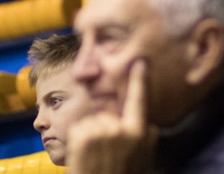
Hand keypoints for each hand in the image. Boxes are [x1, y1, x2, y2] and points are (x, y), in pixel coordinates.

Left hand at [67, 58, 157, 173]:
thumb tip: (145, 117)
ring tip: (95, 156)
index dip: (140, 80)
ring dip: (91, 134)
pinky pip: (80, 126)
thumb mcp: (143, 156)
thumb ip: (145, 134)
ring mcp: (100, 131)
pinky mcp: (81, 135)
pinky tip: (83, 154)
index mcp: (139, 133)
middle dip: (106, 126)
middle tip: (106, 152)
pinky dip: (78, 138)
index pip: (140, 100)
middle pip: (110, 113)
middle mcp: (120, 129)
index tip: (140, 61)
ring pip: (94, 120)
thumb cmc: (122, 173)